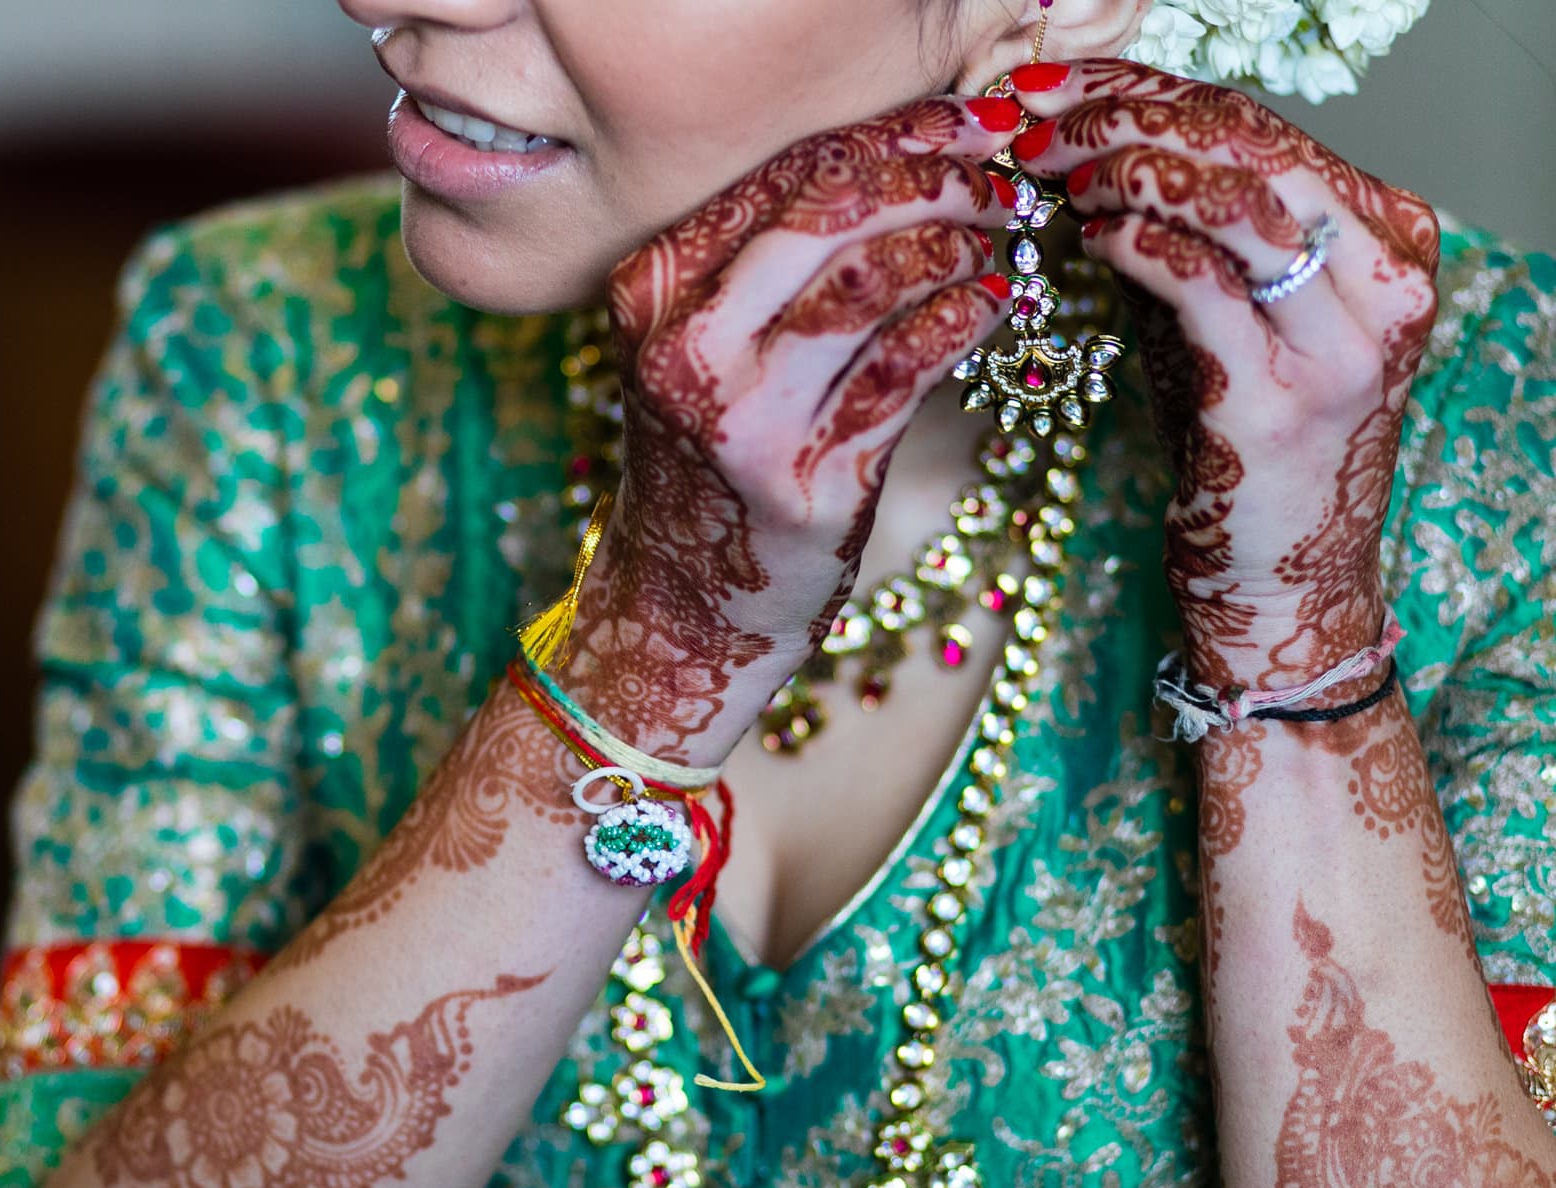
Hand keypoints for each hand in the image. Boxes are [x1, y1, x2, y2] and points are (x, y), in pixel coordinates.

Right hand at [562, 95, 1019, 757]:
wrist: (687, 599)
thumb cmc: (714, 454)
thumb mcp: (706, 343)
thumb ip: (773, 260)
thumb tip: (906, 159)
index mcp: (650, 287)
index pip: (784, 176)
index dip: (889, 137)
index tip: (962, 123)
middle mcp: (684, 343)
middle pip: (827, 213)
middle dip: (931, 176)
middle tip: (997, 172)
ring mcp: (740, 414)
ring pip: (869, 283)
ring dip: (956, 243)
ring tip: (1002, 235)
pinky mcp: (803, 475)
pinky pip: (904, 370)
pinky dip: (964, 319)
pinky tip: (997, 302)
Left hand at [1009, 59, 1439, 687]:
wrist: (1282, 578)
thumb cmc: (1244, 446)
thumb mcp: (1225, 318)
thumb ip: (1185, 236)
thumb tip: (1090, 148)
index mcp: (1386, 242)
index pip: (1262, 128)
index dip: (1153, 93)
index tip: (1061, 89)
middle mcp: (1385, 279)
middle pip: (1249, 148)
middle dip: (1129, 115)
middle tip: (1036, 116)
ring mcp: (1343, 341)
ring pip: (1232, 201)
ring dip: (1123, 166)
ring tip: (1048, 163)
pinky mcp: (1281, 397)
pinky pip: (1202, 286)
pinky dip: (1137, 242)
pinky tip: (1086, 231)